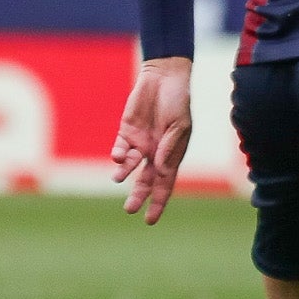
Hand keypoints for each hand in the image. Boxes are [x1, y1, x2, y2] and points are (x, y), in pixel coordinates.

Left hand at [111, 56, 194, 225]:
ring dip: (124, 173)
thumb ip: (169, 147)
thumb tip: (160, 168)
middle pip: (146, 181)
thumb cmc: (178, 101)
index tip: (150, 220)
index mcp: (172, 155)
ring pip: (130, 167)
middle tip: (130, 210)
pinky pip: (120, 149)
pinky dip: (118, 155)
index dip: (158, 202)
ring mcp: (140, 143)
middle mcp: (155, 153)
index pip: (165, 184)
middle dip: (139, 196)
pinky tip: (119, 157)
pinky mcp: (126, 132)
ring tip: (119, 177)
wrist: (164, 78)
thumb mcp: (179, 125)